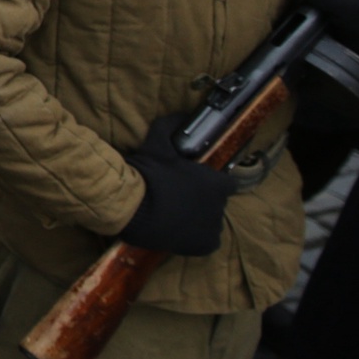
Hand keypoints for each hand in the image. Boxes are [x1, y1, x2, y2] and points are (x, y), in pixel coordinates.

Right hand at [118, 113, 234, 256]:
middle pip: (217, 202)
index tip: (194, 182)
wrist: (132, 207)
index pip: (225, 183)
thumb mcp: (157, 144)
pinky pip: (207, 241)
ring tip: (176, 214)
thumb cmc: (148, 174)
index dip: (210, 182)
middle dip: (203, 199)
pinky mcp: (204, 245)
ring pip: (211, 221)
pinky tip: (179, 229)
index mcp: (216, 183)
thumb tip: (183, 113)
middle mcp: (221, 205)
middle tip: (180, 197)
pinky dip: (196, 237)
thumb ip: (171, 126)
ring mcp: (213, 227)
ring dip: (199, 217)